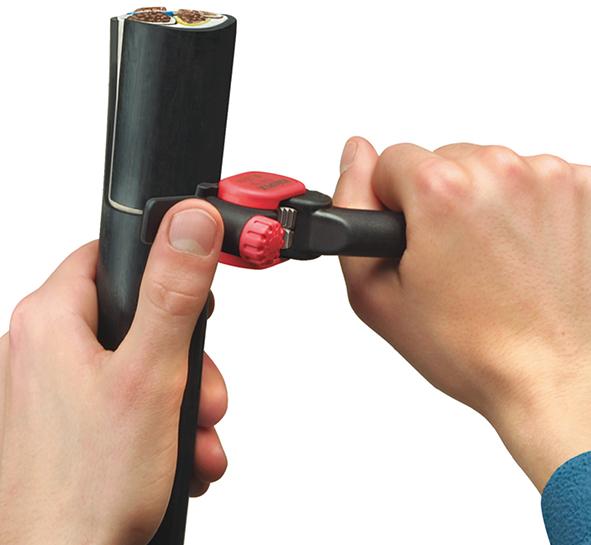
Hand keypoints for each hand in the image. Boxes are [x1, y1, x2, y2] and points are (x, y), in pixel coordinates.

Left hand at [0, 199, 226, 544]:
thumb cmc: (89, 485)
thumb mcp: (151, 375)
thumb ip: (174, 293)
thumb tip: (191, 223)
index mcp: (51, 319)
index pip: (113, 255)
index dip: (163, 270)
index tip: (192, 299)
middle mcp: (44, 347)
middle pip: (136, 318)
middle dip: (185, 358)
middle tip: (204, 394)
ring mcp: (55, 386)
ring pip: (139, 364)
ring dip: (181, 399)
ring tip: (195, 438)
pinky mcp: (68, 418)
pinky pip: (126, 397)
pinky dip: (160, 421)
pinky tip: (179, 453)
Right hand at [334, 137, 590, 491]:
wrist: (550, 376)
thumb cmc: (470, 347)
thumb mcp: (376, 291)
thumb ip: (350, 207)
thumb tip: (355, 154)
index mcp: (444, 191)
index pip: (391, 159)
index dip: (392, 204)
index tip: (414, 239)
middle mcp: (500, 172)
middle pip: (442, 160)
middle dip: (437, 202)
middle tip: (452, 258)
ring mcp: (549, 178)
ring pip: (486, 168)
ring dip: (480, 203)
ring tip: (489, 261)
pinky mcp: (584, 189)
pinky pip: (530, 179)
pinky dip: (521, 208)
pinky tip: (521, 252)